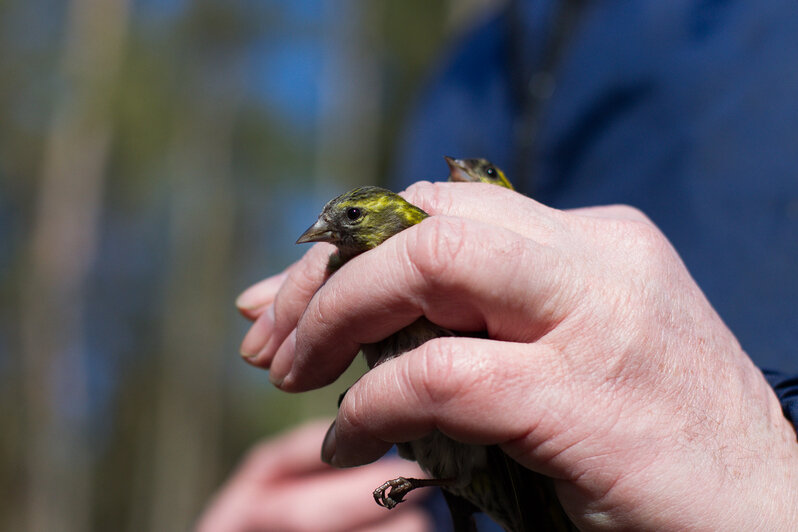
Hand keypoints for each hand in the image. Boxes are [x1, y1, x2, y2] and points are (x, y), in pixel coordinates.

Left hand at [238, 182, 797, 529]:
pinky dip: (372, 404)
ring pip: (432, 265)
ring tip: (286, 372)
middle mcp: (599, 258)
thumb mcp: (571, 356)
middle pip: (430, 219)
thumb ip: (489, 321)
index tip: (292, 295)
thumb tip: (369, 320)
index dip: (358, 246)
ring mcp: (597, 320)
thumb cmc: (657, 443)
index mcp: (596, 242)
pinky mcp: (584, 395)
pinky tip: (346, 439)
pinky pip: (439, 376)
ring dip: (336, 316)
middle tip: (268, 333)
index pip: (448, 208)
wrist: (768, 517)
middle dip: (331, 272)